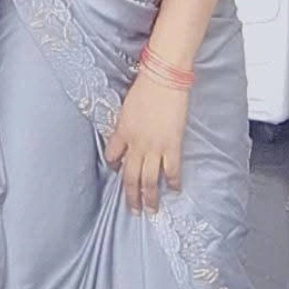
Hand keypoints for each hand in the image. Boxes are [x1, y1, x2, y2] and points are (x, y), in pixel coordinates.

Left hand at [104, 72, 189, 214]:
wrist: (163, 79)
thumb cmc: (146, 87)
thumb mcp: (127, 107)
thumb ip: (126, 124)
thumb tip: (127, 133)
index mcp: (122, 132)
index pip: (112, 155)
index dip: (114, 165)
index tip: (117, 170)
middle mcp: (136, 144)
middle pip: (130, 176)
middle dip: (131, 195)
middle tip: (134, 210)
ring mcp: (154, 147)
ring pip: (149, 180)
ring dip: (149, 197)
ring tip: (151, 210)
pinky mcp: (172, 145)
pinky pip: (171, 170)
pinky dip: (173, 182)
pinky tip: (175, 189)